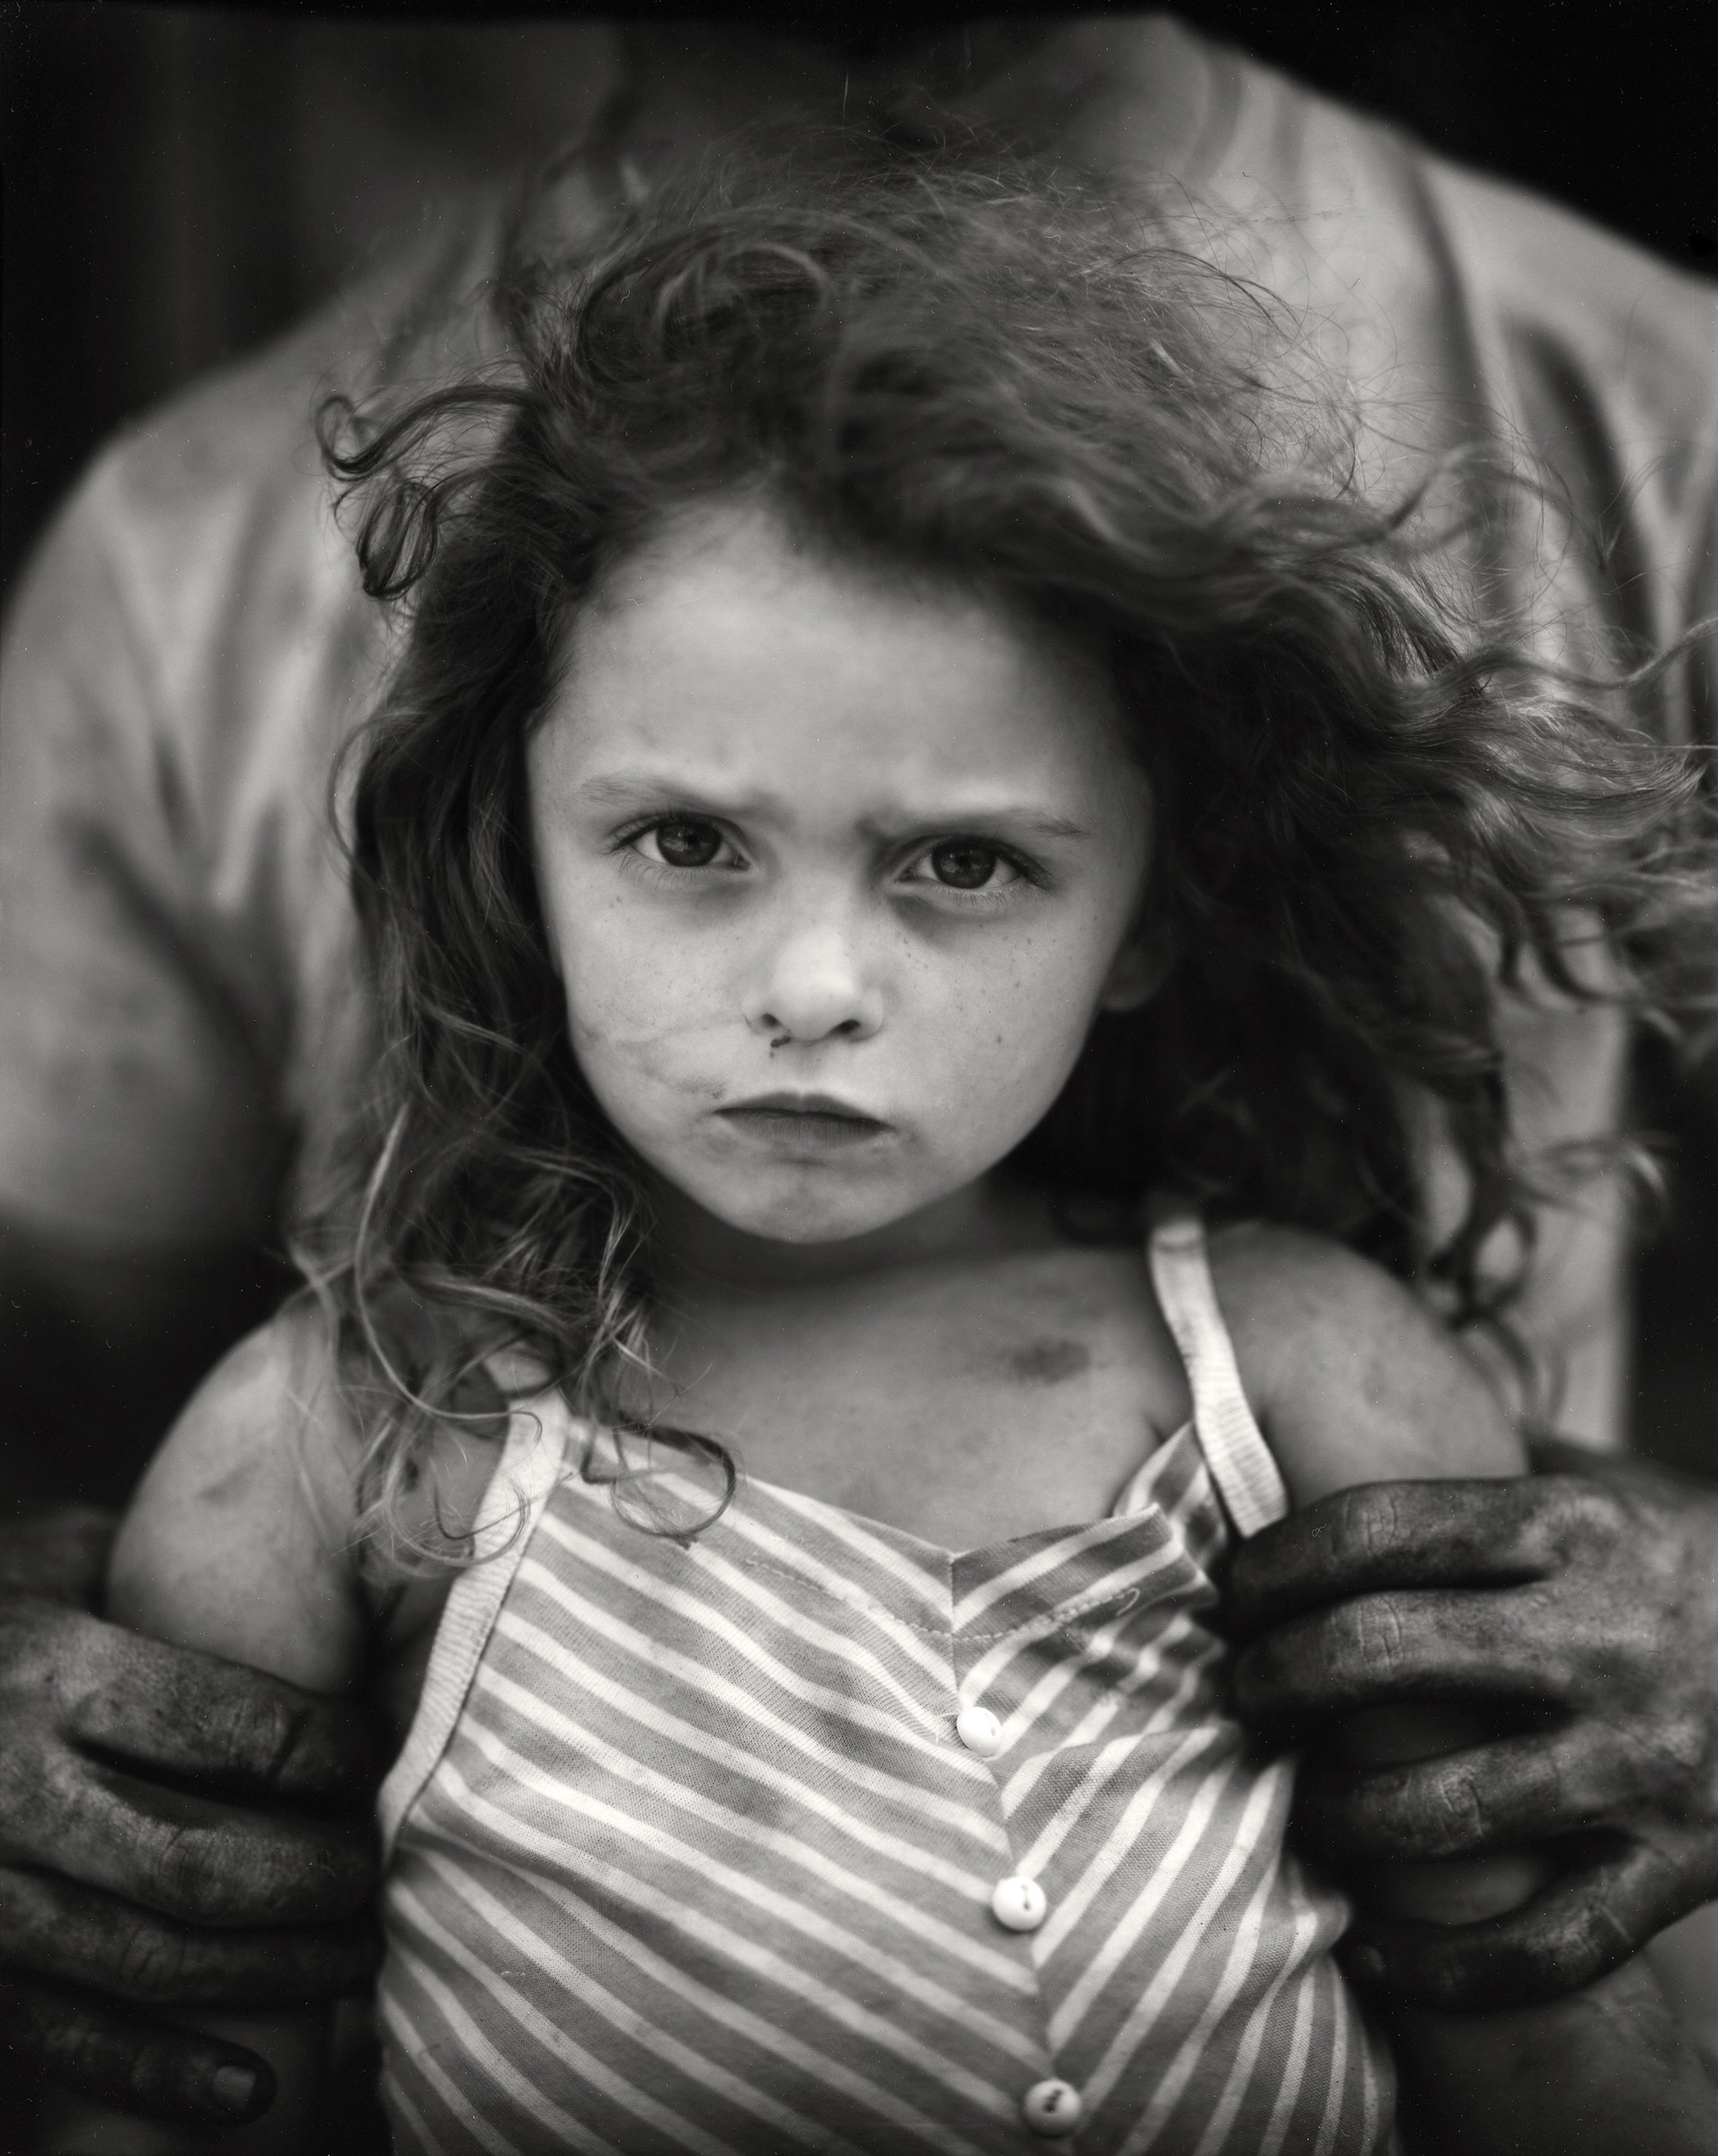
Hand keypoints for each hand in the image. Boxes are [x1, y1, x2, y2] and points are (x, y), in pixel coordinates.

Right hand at [0, 1514, 380, 2126]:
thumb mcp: (54, 1554)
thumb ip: (161, 1572)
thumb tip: (312, 1570)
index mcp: (50, 1672)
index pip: (236, 1729)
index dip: (333, 1757)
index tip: (371, 1763)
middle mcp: (10, 1786)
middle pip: (204, 1861)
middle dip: (316, 1879)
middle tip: (372, 1873)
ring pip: (150, 1957)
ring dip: (271, 1975)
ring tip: (353, 1961)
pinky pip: (63, 2036)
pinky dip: (161, 2071)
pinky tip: (253, 2088)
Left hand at [1227, 1445, 1717, 2009]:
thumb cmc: (1688, 1565)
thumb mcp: (1610, 1484)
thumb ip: (1492, 1456)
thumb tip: (1347, 1406)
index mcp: (1571, 1528)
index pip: (1374, 1529)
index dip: (1274, 1562)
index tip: (1235, 1592)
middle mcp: (1603, 1637)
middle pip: (1378, 1653)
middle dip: (1276, 1678)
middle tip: (1243, 1694)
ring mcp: (1643, 1760)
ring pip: (1439, 1811)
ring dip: (1336, 1817)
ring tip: (1299, 1807)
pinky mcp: (1684, 1867)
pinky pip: (1544, 1947)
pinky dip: (1444, 1969)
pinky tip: (1373, 1950)